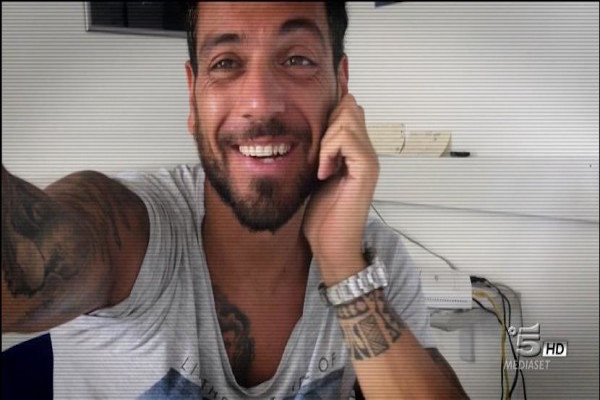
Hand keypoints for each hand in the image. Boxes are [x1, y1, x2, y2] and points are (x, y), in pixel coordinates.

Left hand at [303, 94, 378, 285]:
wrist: (331, 244)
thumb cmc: (324, 216)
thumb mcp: (317, 174)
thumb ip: (321, 152)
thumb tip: (308, 131)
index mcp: (356, 151)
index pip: (348, 108)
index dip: (328, 114)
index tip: (312, 140)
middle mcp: (367, 152)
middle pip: (350, 107)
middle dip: (327, 122)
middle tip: (318, 153)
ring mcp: (369, 160)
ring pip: (348, 118)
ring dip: (326, 138)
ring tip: (321, 165)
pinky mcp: (367, 170)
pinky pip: (347, 139)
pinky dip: (329, 150)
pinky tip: (323, 172)